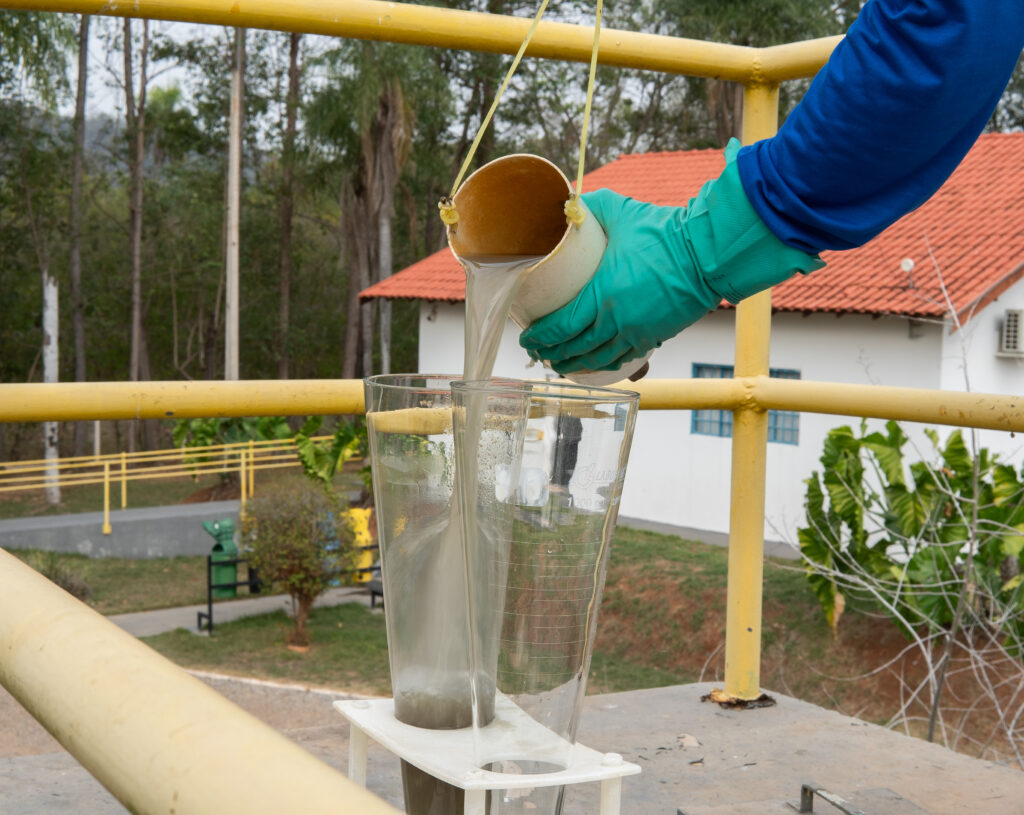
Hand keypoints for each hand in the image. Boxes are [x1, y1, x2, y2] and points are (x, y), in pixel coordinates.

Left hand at [519, 139, 823, 374]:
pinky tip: (593, 364)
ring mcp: (636, 333)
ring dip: (573, 364)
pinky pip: (623, 358)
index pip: (560, 326)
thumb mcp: (621, 211)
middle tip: (536, 352)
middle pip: (574, 348)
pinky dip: (603, 364)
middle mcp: (616, 321)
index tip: (526, 337)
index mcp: (602, 295)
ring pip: (597, 359)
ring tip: (558, 363)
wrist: (708, 254)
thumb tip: (567, 200)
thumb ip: (590, 205)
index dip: (540, 337)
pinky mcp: (654, 337)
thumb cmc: (665, 232)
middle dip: (551, 354)